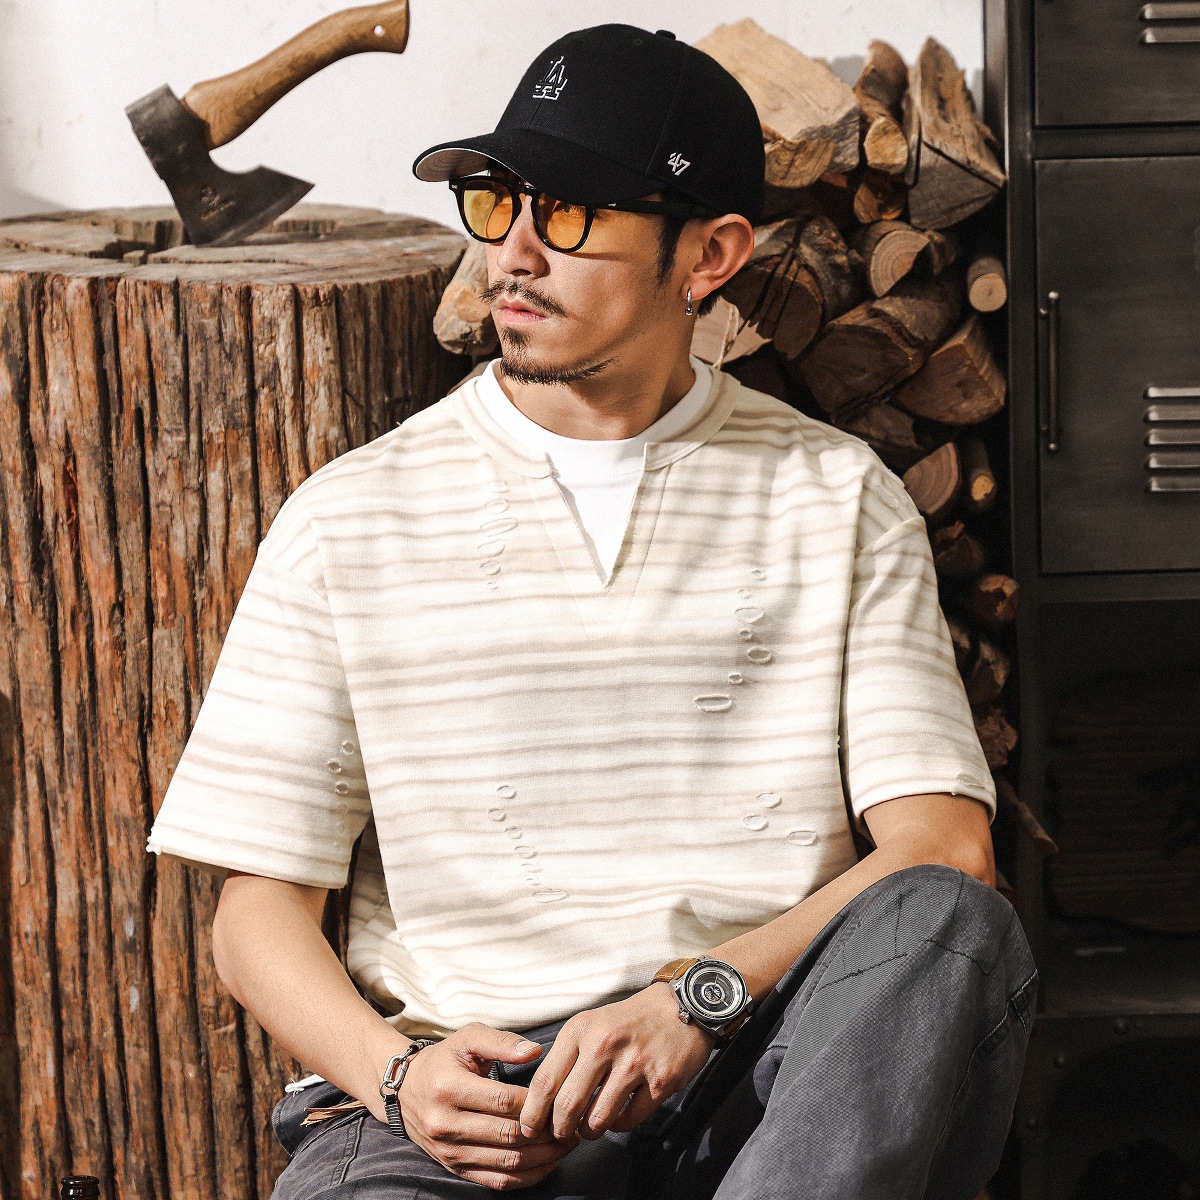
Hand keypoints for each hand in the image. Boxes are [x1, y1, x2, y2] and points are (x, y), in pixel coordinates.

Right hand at [398, 1023, 581, 1190]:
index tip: (561, 1098)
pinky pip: (496, 1181)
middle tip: (573, 1124)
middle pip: (507, 1134)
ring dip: (543, 1157)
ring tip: (567, 1144)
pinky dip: (526, 1177)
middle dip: (546, 1132)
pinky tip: (548, 1164)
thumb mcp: (468, 1038)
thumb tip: (536, 1051)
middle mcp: (445, 1124)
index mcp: (448, 1088)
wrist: (405, 1090)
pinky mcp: (454, 1169)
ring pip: (506, 1162)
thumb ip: (502, 1042)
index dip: (536, 1103)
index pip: (503, 1101)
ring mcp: (449, 1151)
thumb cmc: (444, 1059)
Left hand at [518, 983, 717, 1143]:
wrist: (681, 1006)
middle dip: (560, 1129)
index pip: (545, 1081)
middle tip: (561, 1134)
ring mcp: (634, 1063)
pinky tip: (617, 1115)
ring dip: (590, 1131)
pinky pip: (628, 1121)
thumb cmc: (628, 1021)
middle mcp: (604, 1044)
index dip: (532, 1113)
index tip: (528, 1128)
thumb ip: (567, 1057)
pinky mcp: (660, 1080)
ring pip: (597, 1120)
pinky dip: (618, 1125)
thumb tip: (542, 1102)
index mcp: (581, 1030)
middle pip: (567, 1106)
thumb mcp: (591, 1025)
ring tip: (590, 1126)